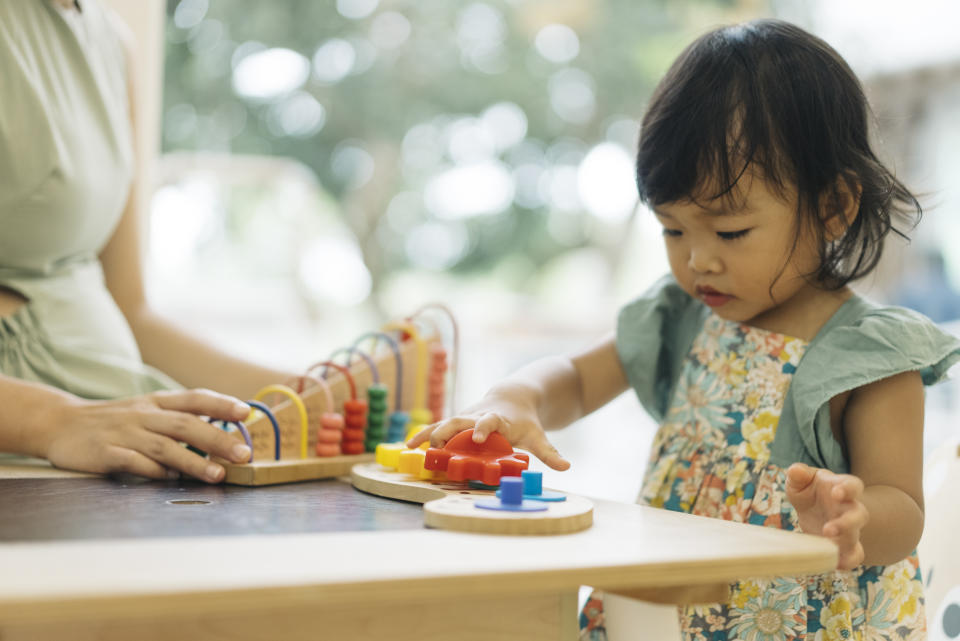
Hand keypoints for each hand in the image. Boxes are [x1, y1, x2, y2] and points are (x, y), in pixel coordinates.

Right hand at [42, 389, 252, 482]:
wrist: (59, 423)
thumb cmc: (113, 421)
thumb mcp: (146, 410)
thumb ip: (177, 419)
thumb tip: (219, 434)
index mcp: (156, 402)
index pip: (194, 398)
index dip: (221, 404)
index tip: (246, 413)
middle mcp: (143, 414)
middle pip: (186, 425)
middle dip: (218, 439)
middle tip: (243, 454)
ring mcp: (124, 434)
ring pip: (165, 446)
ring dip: (193, 461)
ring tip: (218, 474)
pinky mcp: (106, 453)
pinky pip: (134, 463)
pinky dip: (154, 472)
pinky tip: (170, 480)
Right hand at [405, 390, 570, 470]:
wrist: (513, 397)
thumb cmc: (525, 421)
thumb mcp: (538, 437)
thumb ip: (549, 453)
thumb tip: (567, 467)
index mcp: (497, 419)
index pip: (489, 421)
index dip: (482, 428)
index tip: (477, 438)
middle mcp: (476, 415)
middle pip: (458, 420)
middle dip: (446, 432)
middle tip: (435, 446)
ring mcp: (464, 418)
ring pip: (443, 424)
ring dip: (427, 434)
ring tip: (410, 447)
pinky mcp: (456, 422)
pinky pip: (437, 429)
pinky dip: (424, 437)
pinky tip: (408, 447)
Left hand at [785, 462, 868, 569]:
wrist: (815, 509)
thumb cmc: (809, 491)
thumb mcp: (801, 480)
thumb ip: (799, 475)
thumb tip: (795, 470)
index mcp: (842, 487)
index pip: (853, 485)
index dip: (848, 489)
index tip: (836, 493)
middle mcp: (850, 508)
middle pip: (860, 514)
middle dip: (847, 523)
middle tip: (828, 529)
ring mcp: (850, 528)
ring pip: (856, 537)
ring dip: (844, 543)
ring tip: (828, 547)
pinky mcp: (844, 545)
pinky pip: (855, 555)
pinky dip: (849, 560)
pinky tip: (836, 564)